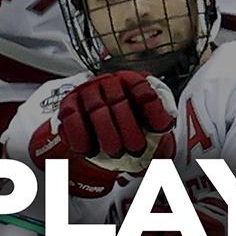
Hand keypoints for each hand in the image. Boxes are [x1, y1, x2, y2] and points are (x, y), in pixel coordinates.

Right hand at [29, 72, 175, 197]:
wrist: (103, 138)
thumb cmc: (129, 130)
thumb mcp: (149, 126)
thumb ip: (159, 123)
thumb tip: (167, 126)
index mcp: (132, 82)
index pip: (142, 89)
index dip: (152, 109)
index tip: (161, 129)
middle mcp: (110, 82)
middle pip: (119, 101)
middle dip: (129, 128)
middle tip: (136, 150)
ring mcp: (88, 91)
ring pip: (96, 110)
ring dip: (107, 134)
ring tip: (116, 153)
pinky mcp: (69, 104)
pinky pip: (72, 117)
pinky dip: (80, 135)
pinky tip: (89, 151)